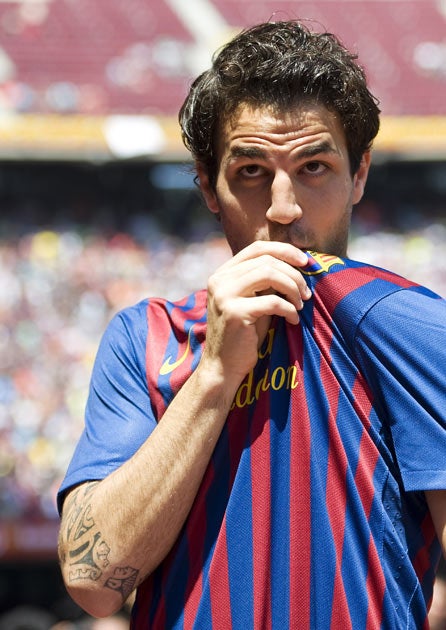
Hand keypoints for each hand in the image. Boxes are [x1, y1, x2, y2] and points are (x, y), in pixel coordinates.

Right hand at [202, 241, 310, 385]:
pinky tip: (293, 320)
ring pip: (269, 274)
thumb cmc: (244, 334)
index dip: (284, 250)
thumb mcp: (253, 300)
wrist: (223, 367)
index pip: (257, 248)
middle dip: (293, 274)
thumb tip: (296, 264)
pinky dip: (289, 309)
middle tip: (307, 292)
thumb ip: (264, 282)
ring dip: (292, 288)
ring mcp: (224, 295)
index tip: (305, 262)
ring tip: (301, 304)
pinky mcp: (234, 312)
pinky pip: (272, 302)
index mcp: (222, 274)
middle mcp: (219, 280)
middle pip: (266, 261)